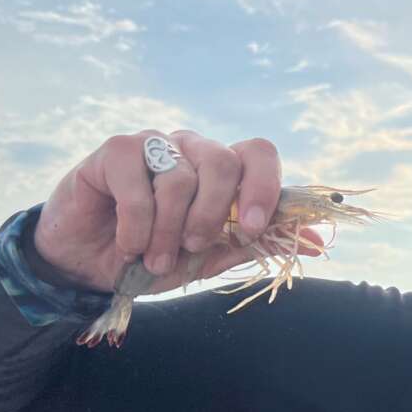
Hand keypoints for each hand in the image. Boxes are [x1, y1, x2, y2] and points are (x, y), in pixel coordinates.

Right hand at [29, 130, 313, 295]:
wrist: (92, 266)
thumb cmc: (157, 256)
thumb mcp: (213, 257)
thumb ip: (259, 244)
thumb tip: (318, 243)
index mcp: (224, 170)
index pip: (259, 154)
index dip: (263, 188)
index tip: (251, 229)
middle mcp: (193, 149)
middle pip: (224, 162)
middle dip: (213, 215)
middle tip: (194, 247)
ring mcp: (155, 145)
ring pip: (180, 179)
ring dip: (169, 232)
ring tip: (156, 259)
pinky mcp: (115, 150)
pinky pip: (138, 184)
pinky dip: (137, 226)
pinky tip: (129, 245)